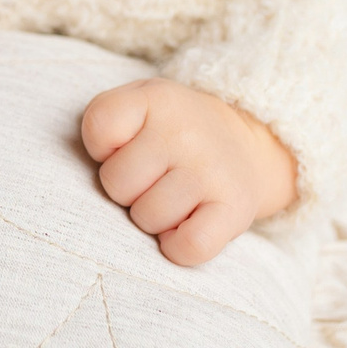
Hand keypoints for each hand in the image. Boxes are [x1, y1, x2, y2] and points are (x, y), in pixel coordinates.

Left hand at [79, 78, 297, 265]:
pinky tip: (185, 228)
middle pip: (117, 183)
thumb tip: (110, 174)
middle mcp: (186, 133)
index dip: (103, 147)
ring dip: (154, 219)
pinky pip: (189, 246)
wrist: (246, 147)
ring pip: (148, 218)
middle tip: (151, 179)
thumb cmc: (175, 133)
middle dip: (126, 189)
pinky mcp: (234, 210)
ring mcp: (211, 173)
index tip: (126, 147)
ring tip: (172, 199)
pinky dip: (179, 248)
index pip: (100, 125)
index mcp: (157, 100)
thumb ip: (106, 122)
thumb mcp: (140, 104)